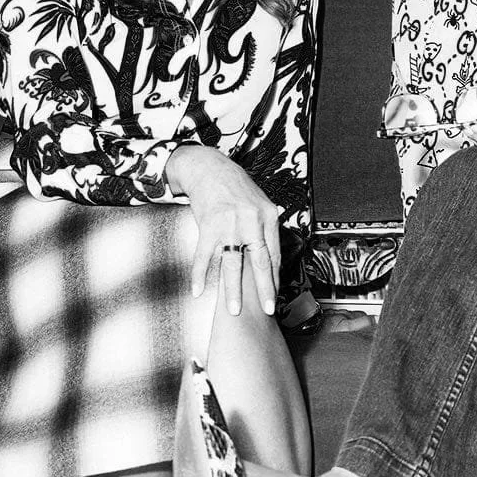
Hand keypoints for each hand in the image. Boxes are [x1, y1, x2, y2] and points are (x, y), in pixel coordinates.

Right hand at [165, 147, 280, 316]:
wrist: (208, 167)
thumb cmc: (234, 184)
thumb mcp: (259, 199)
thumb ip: (268, 220)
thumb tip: (278, 235)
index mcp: (268, 215)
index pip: (274, 253)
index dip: (274, 277)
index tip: (274, 295)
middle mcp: (252, 220)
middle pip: (260, 261)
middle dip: (263, 289)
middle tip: (266, 309)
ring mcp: (230, 223)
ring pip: (233, 263)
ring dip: (232, 289)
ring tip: (233, 309)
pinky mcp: (209, 225)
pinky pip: (205, 255)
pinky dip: (200, 274)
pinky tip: (198, 289)